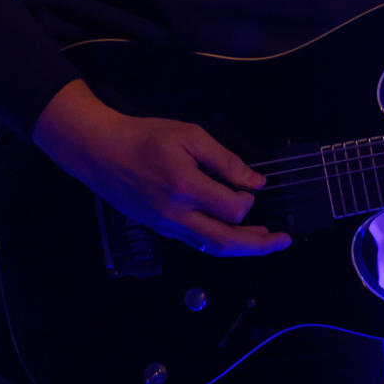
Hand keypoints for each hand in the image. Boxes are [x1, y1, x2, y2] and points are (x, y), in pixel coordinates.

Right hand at [33, 81, 290, 256]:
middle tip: (283, 240)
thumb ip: (225, 160)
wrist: (100, 151)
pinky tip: (229, 232)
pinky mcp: (159, 229)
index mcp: (185, 188)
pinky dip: (217, 241)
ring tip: (264, 240)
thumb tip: (255, 182)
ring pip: (210, 248)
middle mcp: (176, 215)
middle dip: (259, 244)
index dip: (249, 199)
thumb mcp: (189, 135)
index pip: (232, 209)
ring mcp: (166, 226)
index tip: (252, 185)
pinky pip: (194, 241)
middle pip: (225, 243)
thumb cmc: (145, 136)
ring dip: (241, 246)